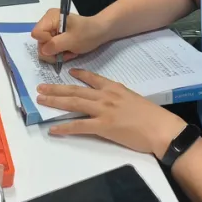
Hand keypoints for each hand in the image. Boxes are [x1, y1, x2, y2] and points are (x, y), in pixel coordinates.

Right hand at [32, 10, 110, 62]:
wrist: (101, 31)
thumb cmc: (88, 33)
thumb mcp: (72, 40)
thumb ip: (55, 45)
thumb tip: (43, 50)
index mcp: (50, 17)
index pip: (37, 34)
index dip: (46, 42)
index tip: (59, 44)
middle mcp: (48, 22)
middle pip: (40, 42)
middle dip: (52, 51)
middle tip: (66, 54)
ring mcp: (51, 29)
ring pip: (45, 47)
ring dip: (57, 54)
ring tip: (70, 53)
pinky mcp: (56, 36)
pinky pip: (52, 48)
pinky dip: (60, 52)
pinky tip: (69, 52)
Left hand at [38, 70, 187, 157]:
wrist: (160, 128)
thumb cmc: (152, 116)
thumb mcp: (134, 99)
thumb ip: (120, 98)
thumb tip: (112, 102)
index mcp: (114, 88)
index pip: (92, 78)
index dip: (79, 74)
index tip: (69, 72)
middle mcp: (106, 96)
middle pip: (76, 90)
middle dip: (56, 88)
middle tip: (41, 87)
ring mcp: (103, 110)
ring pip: (73, 103)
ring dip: (55, 101)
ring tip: (41, 100)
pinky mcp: (103, 126)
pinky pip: (79, 126)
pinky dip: (65, 127)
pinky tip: (53, 129)